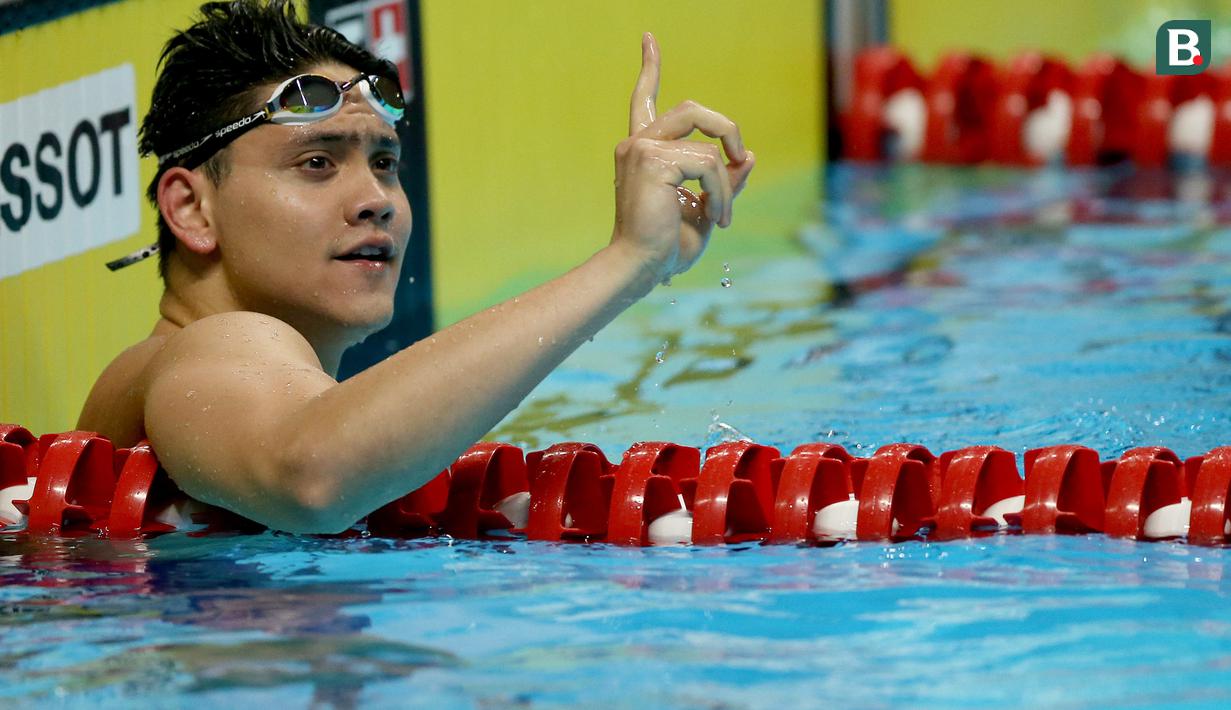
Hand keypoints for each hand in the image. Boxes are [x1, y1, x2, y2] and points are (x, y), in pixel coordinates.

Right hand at [611, 33, 754, 282]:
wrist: (640, 268)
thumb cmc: (665, 247)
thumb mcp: (705, 209)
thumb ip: (725, 180)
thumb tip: (750, 156)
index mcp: (642, 151)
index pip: (645, 99)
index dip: (649, 67)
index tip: (648, 38)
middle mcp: (636, 144)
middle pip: (693, 109)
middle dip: (727, 130)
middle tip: (741, 158)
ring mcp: (641, 149)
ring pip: (708, 143)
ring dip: (727, 181)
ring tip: (722, 215)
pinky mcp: (652, 161)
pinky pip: (709, 165)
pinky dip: (722, 193)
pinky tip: (716, 218)